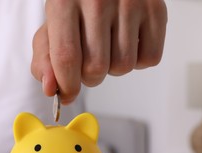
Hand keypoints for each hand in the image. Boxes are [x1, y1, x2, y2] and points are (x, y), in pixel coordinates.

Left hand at [31, 0, 166, 103]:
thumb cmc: (79, 4)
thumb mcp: (53, 25)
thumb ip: (45, 59)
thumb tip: (50, 88)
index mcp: (65, 2)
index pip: (66, 58)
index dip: (66, 86)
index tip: (67, 94)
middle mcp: (98, 0)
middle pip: (96, 68)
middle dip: (90, 76)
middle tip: (90, 59)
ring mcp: (130, 2)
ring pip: (123, 67)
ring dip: (114, 68)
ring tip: (109, 46)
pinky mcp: (155, 9)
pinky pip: (149, 59)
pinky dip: (138, 60)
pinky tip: (128, 42)